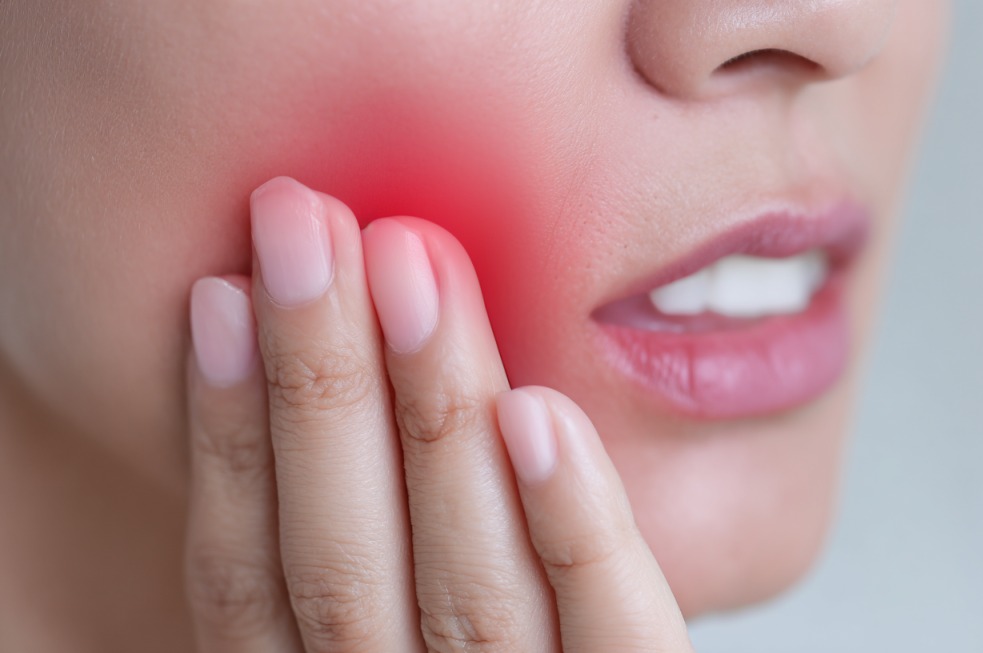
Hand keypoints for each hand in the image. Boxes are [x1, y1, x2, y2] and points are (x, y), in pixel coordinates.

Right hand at [183, 177, 691, 651]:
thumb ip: (359, 581)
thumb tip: (312, 412)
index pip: (255, 579)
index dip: (227, 438)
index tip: (216, 298)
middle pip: (345, 563)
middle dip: (318, 386)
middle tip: (307, 228)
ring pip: (463, 582)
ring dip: (432, 415)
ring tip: (414, 267)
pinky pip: (617, 636)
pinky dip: (576, 525)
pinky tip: (538, 412)